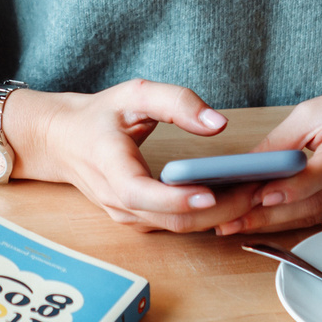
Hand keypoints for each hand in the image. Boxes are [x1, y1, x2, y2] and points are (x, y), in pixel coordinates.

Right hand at [5, 79, 262, 232]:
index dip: (176, 198)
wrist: (62, 140)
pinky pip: (176, 225)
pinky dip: (207, 215)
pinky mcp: (139, 220)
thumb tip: (218, 123)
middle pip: (172, 220)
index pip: (141, 193)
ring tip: (256, 191)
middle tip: (259, 188)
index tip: (210, 192)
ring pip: (179, 228)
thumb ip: (176, 102)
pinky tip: (234, 197)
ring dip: (219, 214)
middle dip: (219, 209)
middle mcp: (118, 201)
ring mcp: (127, 216)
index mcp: (110, 167)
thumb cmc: (99, 116)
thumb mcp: (135, 94)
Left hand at [209, 79, 321, 236]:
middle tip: (226, 219)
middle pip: (311, 200)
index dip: (294, 184)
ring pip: (309, 215)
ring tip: (230, 225)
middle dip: (266, 212)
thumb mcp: (317, 111)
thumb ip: (283, 142)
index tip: (262, 193)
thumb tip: (245, 167)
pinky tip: (255, 223)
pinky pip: (315, 217)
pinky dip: (283, 221)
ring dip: (268, 222)